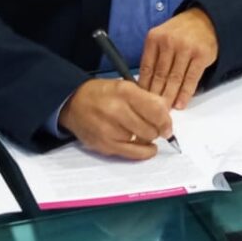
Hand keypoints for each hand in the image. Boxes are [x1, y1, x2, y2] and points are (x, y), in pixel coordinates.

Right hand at [56, 79, 173, 160]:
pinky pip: (132, 154)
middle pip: (151, 128)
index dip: (166, 120)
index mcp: (124, 91)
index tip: (168, 125)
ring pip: (143, 141)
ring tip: (142, 131)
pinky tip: (147, 147)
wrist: (73, 103)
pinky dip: (144, 151)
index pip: (155, 110)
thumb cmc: (101, 94)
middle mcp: (116, 110)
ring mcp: (109, 130)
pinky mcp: (104, 145)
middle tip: (155, 128)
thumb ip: (147, 98)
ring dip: (147, 138)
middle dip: (157, 130)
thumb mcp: (125, 87)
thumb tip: (166, 114)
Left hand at [139, 8, 218, 108]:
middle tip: (153, 111)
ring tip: (166, 111)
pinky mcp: (201, 55)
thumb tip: (145, 85)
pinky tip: (180, 103)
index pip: (146, 68)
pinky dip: (185, 94)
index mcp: (155, 38)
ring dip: (170, 97)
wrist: (205, 20)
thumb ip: (153, 57)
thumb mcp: (161, 37)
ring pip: (175, 79)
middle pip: (160, 75)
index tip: (142, 101)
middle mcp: (169, 42)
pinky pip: (191, 79)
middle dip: (156, 96)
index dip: (144, 87)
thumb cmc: (180, 32)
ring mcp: (186, 48)